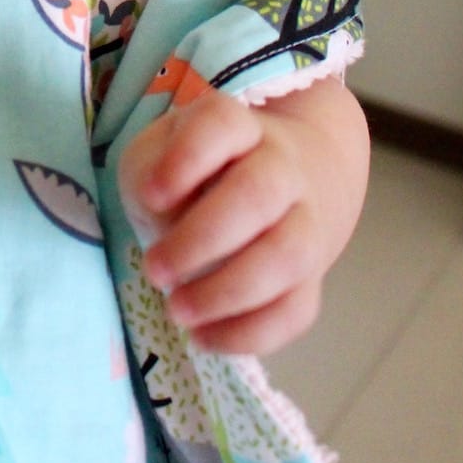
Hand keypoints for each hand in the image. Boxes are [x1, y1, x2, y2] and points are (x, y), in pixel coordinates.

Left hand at [118, 77, 369, 356]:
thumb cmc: (200, 169)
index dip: (187, 158)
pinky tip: (204, 337)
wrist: (288, 181)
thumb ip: (152, 171)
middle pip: (258, 194)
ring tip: (177, 310)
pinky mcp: (312, 278)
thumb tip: (165, 216)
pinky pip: (298, 311)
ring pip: (288, 256)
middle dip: (201, 240)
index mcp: (237, 128)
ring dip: (228, 292)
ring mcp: (306, 223)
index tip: (151, 195)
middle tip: (155, 270)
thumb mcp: (161, 151)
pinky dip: (250, 333)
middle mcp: (282, 169)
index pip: (222, 125)